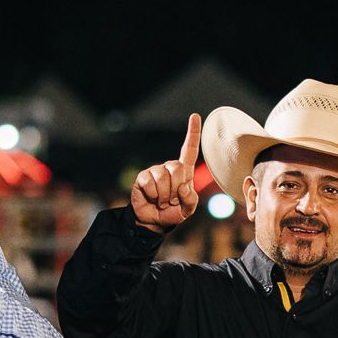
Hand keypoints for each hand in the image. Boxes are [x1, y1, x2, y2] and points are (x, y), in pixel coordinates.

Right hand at [131, 113, 201, 231]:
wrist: (154, 221)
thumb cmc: (173, 212)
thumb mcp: (188, 209)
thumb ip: (191, 199)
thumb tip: (184, 186)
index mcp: (185, 172)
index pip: (190, 149)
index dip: (193, 133)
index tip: (194, 116)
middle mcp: (170, 168)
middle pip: (178, 167)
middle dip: (177, 188)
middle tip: (173, 200)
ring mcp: (155, 171)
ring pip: (164, 176)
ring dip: (165, 194)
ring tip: (163, 201)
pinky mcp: (143, 177)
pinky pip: (150, 183)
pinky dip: (154, 195)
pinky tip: (153, 199)